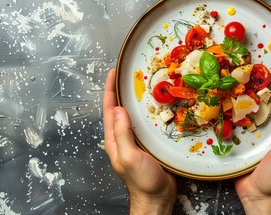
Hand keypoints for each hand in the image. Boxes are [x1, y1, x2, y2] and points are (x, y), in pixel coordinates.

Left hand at [103, 69, 176, 214]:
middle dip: (123, 89)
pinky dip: (151, 110)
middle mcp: (123, 136)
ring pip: (135, 113)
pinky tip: (160, 104)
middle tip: (131, 72)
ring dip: (138, 98)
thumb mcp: (129, 157)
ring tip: (146, 82)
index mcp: (114, 139)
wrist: (157, 198)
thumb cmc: (142, 181)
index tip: (113, 72)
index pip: (109, 109)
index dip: (110, 89)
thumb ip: (122, 135)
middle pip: (121, 108)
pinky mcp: (149, 142)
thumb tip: (118, 109)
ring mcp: (136, 139)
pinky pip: (148, 122)